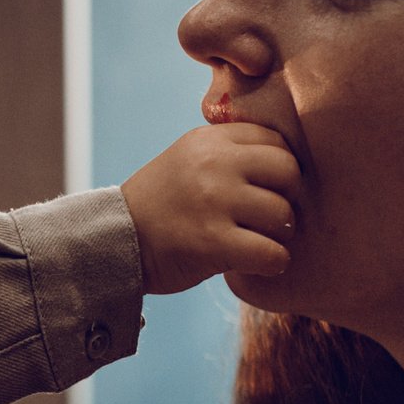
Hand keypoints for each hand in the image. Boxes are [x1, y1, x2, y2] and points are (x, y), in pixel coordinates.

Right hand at [119, 123, 298, 293]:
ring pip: (283, 215)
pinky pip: (272, 254)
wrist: (114, 242)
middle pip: (288, 172)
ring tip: (256, 239)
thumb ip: (229, 151)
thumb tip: (287, 159)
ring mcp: (214, 202)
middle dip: (286, 197)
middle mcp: (214, 164)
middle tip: (268, 216)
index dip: (279, 170)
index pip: (277, 143)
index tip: (265, 189)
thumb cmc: (161, 205)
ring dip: (278, 234)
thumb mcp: (188, 158)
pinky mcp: (213, 243)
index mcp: (210, 140)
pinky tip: (256, 263)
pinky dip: (273, 263)